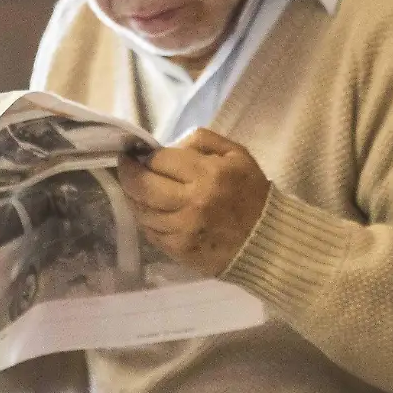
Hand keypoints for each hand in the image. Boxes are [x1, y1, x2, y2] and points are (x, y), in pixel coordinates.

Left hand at [117, 128, 270, 276]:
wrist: (267, 240)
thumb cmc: (251, 192)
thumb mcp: (236, 154)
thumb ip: (201, 141)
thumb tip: (167, 146)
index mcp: (207, 174)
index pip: (159, 161)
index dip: (142, 156)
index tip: (136, 153)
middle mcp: (192, 203)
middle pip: (142, 187)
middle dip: (127, 175)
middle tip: (125, 168)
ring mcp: (183, 230)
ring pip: (142, 211)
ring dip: (135, 198)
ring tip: (138, 190)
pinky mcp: (180, 251)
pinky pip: (151, 233)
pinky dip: (147, 220)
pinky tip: (152, 212)